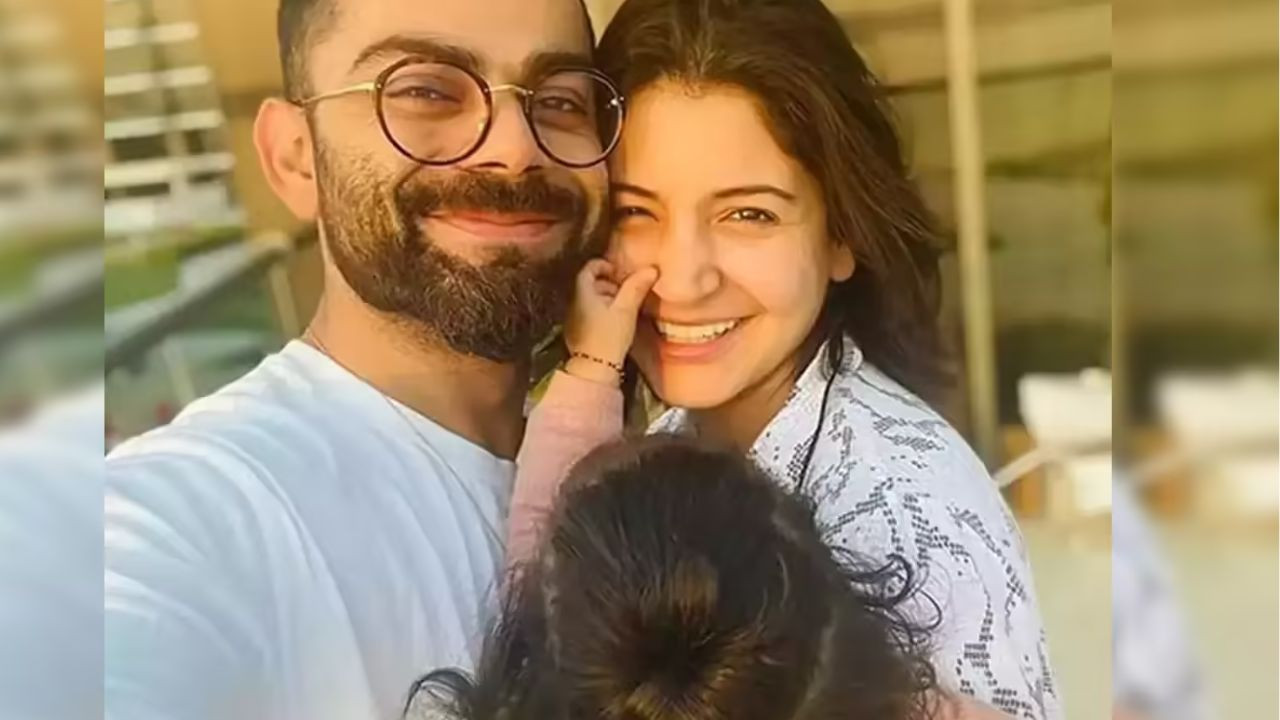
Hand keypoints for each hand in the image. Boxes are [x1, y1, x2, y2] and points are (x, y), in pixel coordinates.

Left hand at [563, 260, 657, 385]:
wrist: (594, 369)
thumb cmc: (609, 336)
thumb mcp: (626, 309)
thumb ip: (636, 287)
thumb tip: (651, 269)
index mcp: (583, 293)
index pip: (589, 269)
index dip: (604, 265)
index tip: (619, 272)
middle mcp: (573, 303)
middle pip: (589, 284)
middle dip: (608, 283)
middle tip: (627, 290)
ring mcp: (573, 318)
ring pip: (590, 300)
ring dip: (606, 298)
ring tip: (624, 307)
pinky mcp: (576, 333)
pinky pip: (588, 314)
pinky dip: (601, 311)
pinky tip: (614, 322)